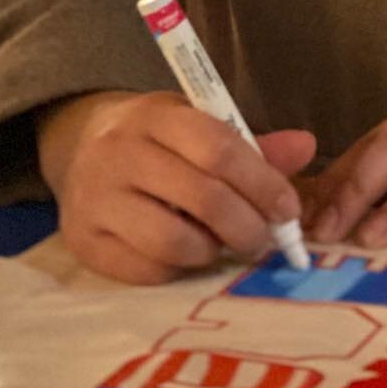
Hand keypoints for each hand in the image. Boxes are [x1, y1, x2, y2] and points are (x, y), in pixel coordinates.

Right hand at [37, 90, 316, 285]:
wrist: (80, 146)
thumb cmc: (156, 138)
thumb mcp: (198, 124)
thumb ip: (251, 144)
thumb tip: (306, 148)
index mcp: (155, 115)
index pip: (218, 148)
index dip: (262, 182)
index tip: (288, 209)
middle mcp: (119, 153)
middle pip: (202, 197)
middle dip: (247, 225)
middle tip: (265, 239)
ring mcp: (95, 199)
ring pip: (173, 241)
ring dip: (212, 250)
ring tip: (222, 243)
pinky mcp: (82, 242)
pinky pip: (146, 271)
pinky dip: (178, 269)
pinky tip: (187, 253)